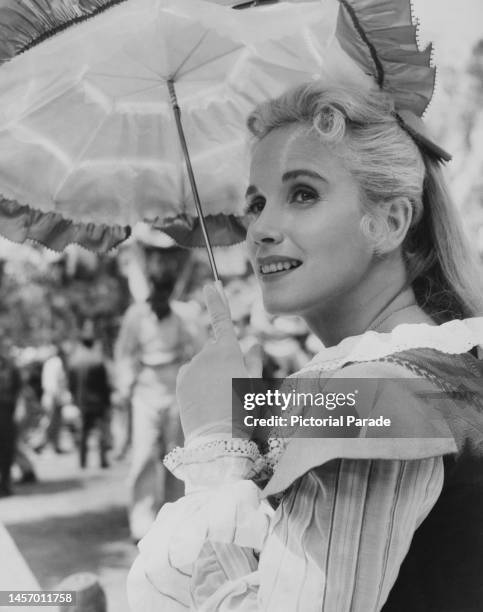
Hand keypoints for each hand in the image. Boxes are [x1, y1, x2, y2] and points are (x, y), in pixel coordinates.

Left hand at [177, 283, 261, 442]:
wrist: (216, 438)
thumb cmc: (243, 410)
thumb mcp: (255, 384)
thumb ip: (254, 360)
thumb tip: (253, 343)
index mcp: (227, 351)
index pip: (222, 319)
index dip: (216, 299)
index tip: (210, 283)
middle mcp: (206, 354)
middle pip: (216, 347)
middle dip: (223, 356)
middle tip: (234, 383)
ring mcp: (191, 367)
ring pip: (204, 362)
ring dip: (211, 371)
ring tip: (221, 397)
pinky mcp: (181, 381)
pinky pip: (192, 374)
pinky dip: (199, 381)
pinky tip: (207, 400)